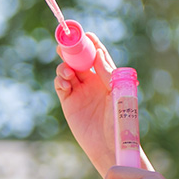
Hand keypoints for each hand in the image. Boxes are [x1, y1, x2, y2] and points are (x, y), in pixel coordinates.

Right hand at [52, 37, 118, 173]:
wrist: (108, 144)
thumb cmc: (118, 120)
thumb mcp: (117, 92)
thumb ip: (107, 73)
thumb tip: (98, 53)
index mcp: (107, 77)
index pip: (98, 56)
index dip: (91, 44)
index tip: (85, 34)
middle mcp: (93, 82)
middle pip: (79, 60)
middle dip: (72, 51)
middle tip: (65, 44)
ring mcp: (80, 92)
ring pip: (67, 71)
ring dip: (65, 67)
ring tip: (68, 73)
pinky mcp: (68, 102)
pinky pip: (60, 86)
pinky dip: (60, 81)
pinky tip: (65, 85)